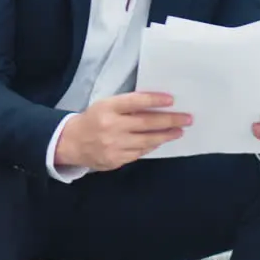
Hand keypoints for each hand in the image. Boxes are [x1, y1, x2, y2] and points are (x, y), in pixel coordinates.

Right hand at [54, 92, 190, 170]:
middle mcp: (111, 126)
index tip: (172, 100)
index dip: (155, 100)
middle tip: (187, 119)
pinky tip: (160, 141)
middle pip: (146, 123)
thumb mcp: (105, 105)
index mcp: (107, 108)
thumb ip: (127, 106)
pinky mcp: (116, 160)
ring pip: (147, 140)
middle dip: (170, 121)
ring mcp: (114, 145)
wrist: (72, 143)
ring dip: (166, 136)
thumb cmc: (93, 119)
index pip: (135, 102)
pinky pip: (139, 152)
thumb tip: (156, 106)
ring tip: (179, 131)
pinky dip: (151, 146)